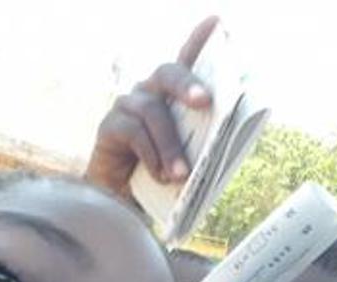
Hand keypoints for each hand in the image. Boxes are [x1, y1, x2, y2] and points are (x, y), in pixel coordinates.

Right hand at [84, 15, 218, 195]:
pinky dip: (151, 155)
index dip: (198, 40)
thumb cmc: (162, 176)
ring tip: (181, 174)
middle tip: (205, 101)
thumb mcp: (188, 156)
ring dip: (170, 144)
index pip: (186, 61)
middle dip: (187, 84)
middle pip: (166, 73)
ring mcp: (127, 107)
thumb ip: (202, 142)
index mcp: (172, 98)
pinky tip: (161, 176)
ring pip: (152, 110)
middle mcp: (148, 93)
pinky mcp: (109, 127)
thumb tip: (227, 137)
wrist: (124, 204)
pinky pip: (133, 132)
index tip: (217, 22)